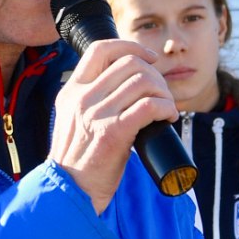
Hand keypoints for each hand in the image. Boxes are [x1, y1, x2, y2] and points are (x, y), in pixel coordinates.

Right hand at [51, 38, 176, 214]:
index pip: (101, 49)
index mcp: (71, 91)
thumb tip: (127, 86)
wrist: (70, 192)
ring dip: (164, 92)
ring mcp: (97, 114)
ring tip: (166, 108)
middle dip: (155, 74)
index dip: (130, 46)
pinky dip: (166, 108)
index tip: (149, 58)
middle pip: (129, 63)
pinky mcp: (113, 132)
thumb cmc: (79, 162)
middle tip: (162, 94)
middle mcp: (82, 98)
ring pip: (143, 81)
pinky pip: (149, 106)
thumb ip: (91, 101)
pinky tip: (168, 117)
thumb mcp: (75, 121)